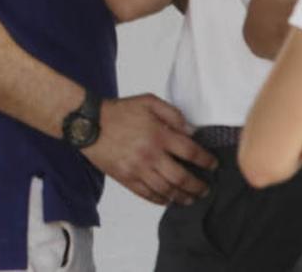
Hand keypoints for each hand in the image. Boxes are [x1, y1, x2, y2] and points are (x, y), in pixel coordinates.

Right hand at [81, 94, 216, 205]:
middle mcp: (151, 155)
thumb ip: (172, 113)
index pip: (191, 152)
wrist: (88, 123)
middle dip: (198, 186)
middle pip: (182, 177)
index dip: (206, 161)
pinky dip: (161, 200)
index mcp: (159, 135)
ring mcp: (138, 169)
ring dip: (182, 197)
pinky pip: (148, 195)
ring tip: (190, 198)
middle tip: (205, 188)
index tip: (213, 165)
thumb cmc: (118, 111)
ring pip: (167, 190)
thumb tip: (189, 130)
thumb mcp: (148, 101)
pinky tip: (168, 199)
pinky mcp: (126, 178)